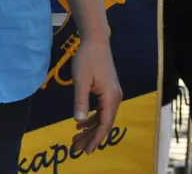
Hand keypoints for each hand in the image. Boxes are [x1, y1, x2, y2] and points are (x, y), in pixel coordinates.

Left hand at [69, 37, 121, 155]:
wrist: (96, 41)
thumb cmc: (88, 58)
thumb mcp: (81, 81)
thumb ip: (81, 101)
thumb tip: (79, 121)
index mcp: (111, 97)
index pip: (104, 124)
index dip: (96, 138)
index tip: (87, 150)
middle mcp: (115, 98)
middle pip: (105, 123)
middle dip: (91, 137)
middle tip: (76, 148)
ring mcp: (113, 94)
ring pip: (103, 118)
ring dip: (90, 129)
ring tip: (76, 139)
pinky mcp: (108, 90)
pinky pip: (102, 110)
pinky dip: (92, 119)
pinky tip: (81, 124)